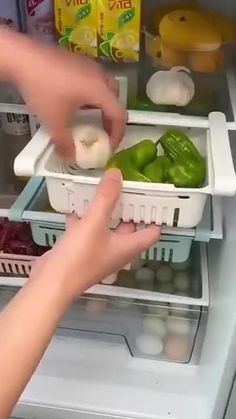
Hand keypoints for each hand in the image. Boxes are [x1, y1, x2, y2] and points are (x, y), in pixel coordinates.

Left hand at [0, 30, 126, 157]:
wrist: (22, 57)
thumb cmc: (43, 89)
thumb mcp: (54, 122)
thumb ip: (65, 143)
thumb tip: (70, 157)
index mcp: (100, 90)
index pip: (120, 115)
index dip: (118, 134)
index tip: (109, 146)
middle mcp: (100, 76)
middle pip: (115, 99)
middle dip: (111, 118)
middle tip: (102, 132)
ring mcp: (89, 65)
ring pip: (105, 87)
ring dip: (102, 104)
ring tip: (90, 117)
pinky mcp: (77, 60)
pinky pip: (93, 79)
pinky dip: (92, 93)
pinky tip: (75, 101)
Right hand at [31, 169, 160, 299]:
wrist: (51, 283)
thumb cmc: (80, 255)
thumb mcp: (95, 222)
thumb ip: (106, 197)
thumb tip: (118, 173)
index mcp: (129, 246)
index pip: (152, 232)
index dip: (157, 216)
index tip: (156, 197)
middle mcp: (118, 251)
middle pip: (130, 228)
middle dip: (130, 209)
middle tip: (128, 186)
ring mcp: (99, 253)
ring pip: (107, 228)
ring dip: (106, 212)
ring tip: (103, 191)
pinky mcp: (81, 252)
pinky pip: (87, 232)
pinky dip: (84, 219)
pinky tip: (75, 206)